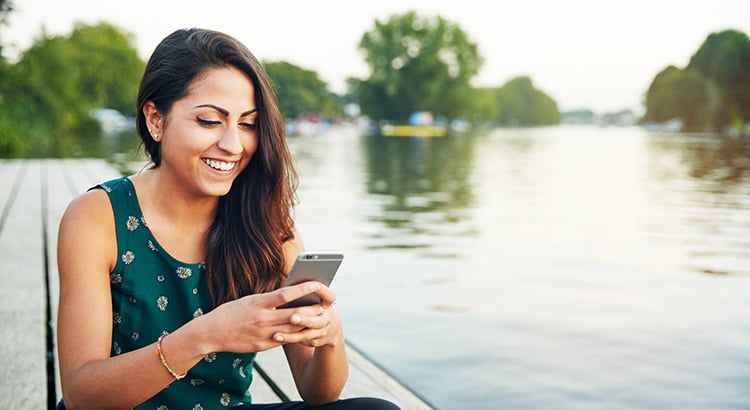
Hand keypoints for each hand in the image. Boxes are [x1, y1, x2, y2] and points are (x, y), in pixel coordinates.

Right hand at [201, 282, 329, 352]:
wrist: (211, 332)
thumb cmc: (230, 312)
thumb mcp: (248, 300)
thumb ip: (268, 299)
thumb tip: (287, 294)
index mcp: (259, 302)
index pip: (286, 294)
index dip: (304, 289)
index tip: (317, 285)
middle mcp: (263, 318)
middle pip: (294, 314)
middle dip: (312, 310)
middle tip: (325, 306)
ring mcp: (263, 333)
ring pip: (292, 329)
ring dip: (307, 324)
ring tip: (319, 319)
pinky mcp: (262, 346)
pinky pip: (283, 340)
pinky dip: (295, 336)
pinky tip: (304, 333)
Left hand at [271, 282, 341, 347]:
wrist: (326, 326)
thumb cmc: (311, 305)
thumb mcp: (312, 297)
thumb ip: (301, 290)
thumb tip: (285, 278)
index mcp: (327, 302)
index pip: (329, 296)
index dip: (323, 291)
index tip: (315, 286)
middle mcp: (326, 318)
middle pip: (317, 319)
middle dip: (304, 319)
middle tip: (292, 318)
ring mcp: (321, 331)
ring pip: (307, 334)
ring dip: (292, 335)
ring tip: (276, 335)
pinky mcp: (313, 341)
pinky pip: (300, 341)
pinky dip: (288, 339)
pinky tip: (276, 338)